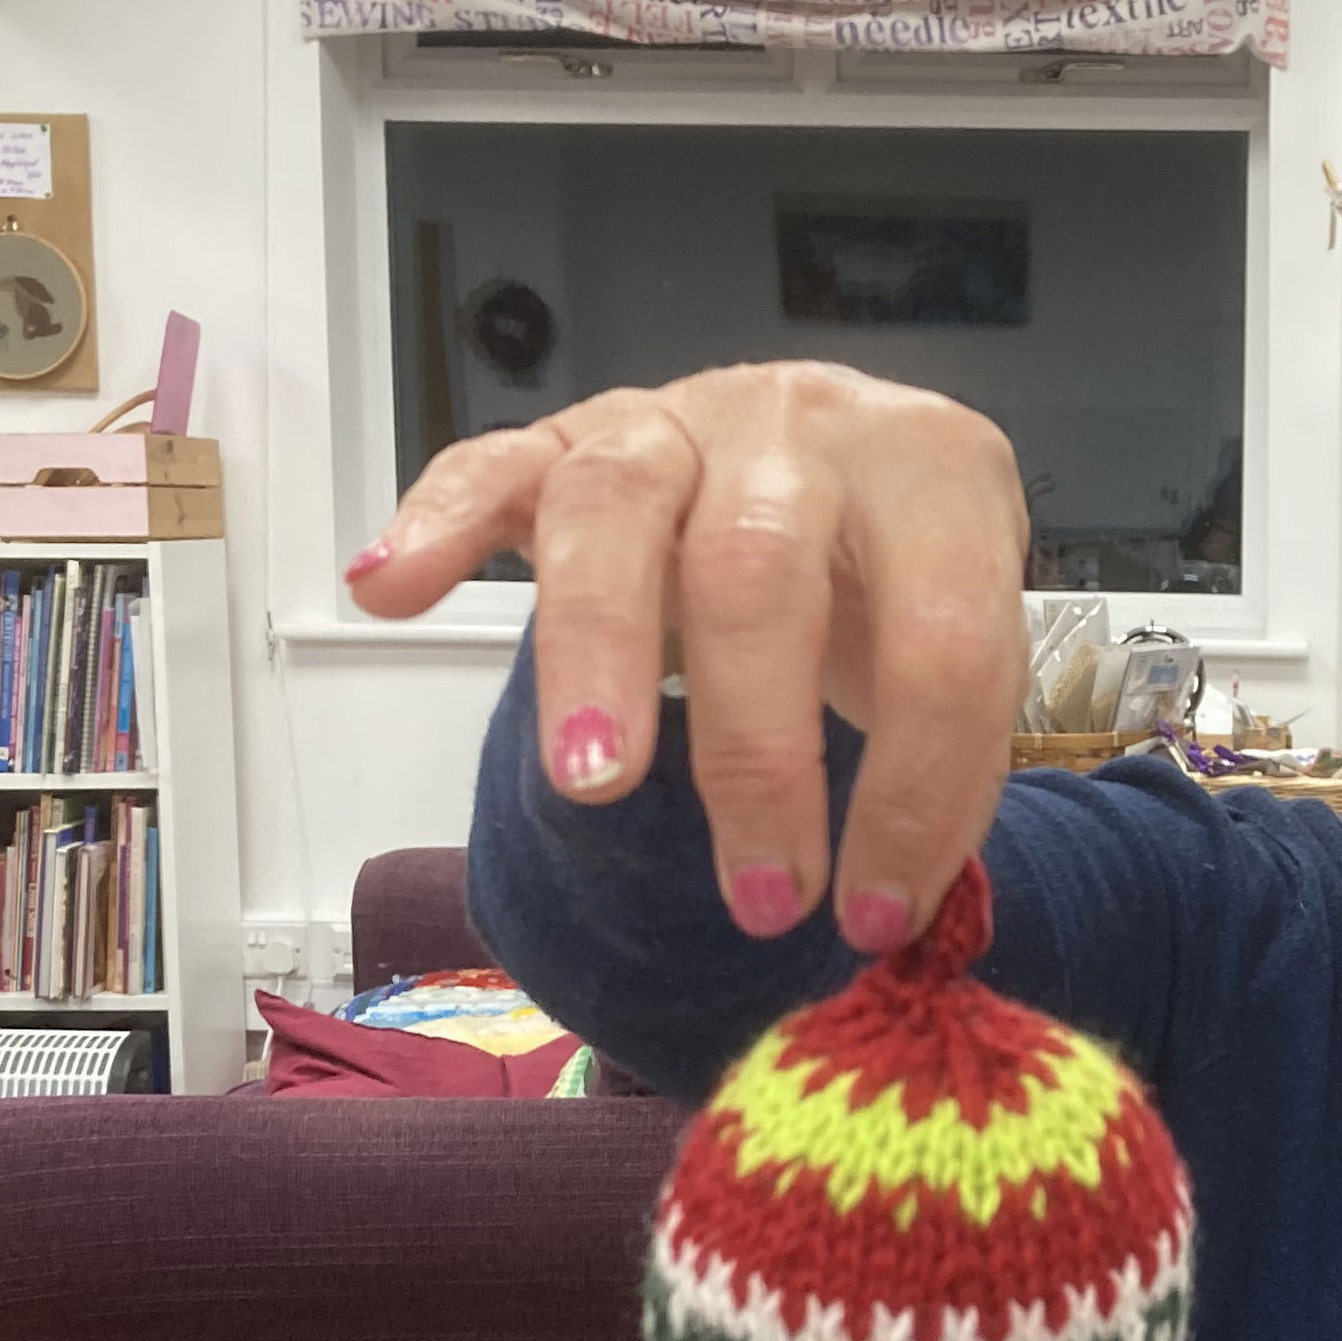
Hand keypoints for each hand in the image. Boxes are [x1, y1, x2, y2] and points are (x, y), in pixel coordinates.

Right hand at [351, 363, 1031, 950]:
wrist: (849, 462)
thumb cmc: (900, 580)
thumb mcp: (956, 641)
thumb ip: (936, 753)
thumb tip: (891, 920)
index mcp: (938, 474)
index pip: (940, 639)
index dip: (916, 791)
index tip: (877, 915)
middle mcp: (806, 426)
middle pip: (759, 573)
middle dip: (755, 754)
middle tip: (758, 897)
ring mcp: (682, 420)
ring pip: (617, 510)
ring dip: (594, 654)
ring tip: (588, 783)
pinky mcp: (578, 433)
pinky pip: (493, 465)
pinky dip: (436, 523)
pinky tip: (384, 587)